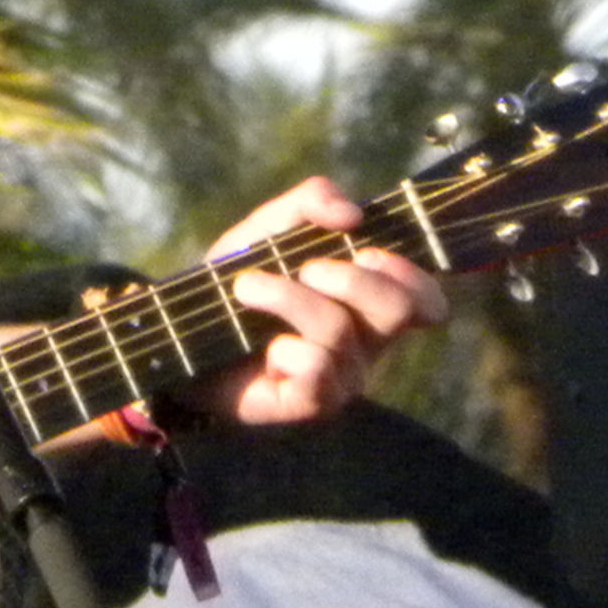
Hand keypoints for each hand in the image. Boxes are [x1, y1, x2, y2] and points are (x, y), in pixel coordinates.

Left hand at [195, 176, 448, 426]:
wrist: (182, 337)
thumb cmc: (238, 284)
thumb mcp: (268, 230)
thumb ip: (311, 202)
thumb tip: (352, 214)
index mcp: (369, 304)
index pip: (426, 300)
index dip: (410, 275)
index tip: (365, 252)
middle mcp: (367, 344)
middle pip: (396, 308)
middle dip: (350, 278)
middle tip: (306, 268)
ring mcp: (343, 378)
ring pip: (339, 331)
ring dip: (287, 297)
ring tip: (245, 288)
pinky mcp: (312, 404)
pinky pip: (317, 369)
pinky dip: (285, 348)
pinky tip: (263, 348)